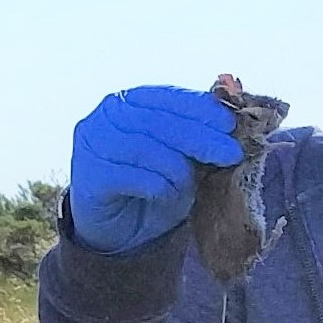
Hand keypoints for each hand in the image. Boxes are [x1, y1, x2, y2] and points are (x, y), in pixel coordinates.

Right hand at [68, 86, 244, 253]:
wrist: (118, 226)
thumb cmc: (153, 183)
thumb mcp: (182, 156)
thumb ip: (198, 135)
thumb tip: (233, 119)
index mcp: (131, 100)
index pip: (170, 96)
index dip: (202, 109)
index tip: (230, 126)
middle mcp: (108, 115)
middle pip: (160, 121)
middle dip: (200, 137)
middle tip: (231, 154)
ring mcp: (93, 143)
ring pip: (146, 149)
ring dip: (178, 170)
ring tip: (191, 186)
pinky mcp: (89, 175)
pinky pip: (133, 178)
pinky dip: (158, 188)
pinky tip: (167, 196)